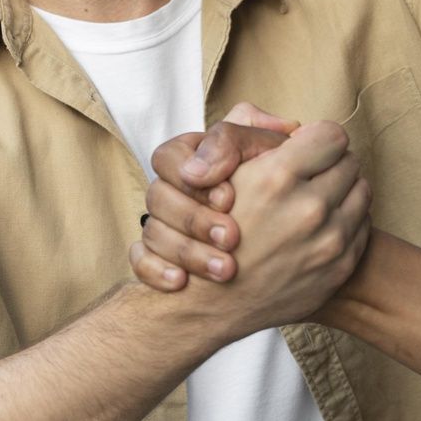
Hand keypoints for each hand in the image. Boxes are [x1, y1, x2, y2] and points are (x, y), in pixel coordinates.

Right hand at [129, 121, 369, 340]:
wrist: (212, 300)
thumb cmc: (212, 227)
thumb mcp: (223, 170)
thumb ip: (256, 134)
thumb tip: (299, 127)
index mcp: (278, 176)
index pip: (333, 135)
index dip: (317, 140)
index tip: (305, 151)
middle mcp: (309, 209)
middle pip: (350, 163)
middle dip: (330, 165)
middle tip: (309, 176)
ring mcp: (328, 242)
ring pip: (362, 192)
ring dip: (342, 191)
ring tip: (315, 199)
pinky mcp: (340, 268)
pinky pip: (363, 227)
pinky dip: (346, 221)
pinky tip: (320, 226)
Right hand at [133, 104, 299, 286]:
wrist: (281, 241)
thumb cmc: (275, 185)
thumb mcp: (268, 154)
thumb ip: (251, 138)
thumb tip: (238, 148)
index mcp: (194, 157)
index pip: (169, 155)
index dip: (193, 174)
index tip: (229, 198)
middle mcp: (174, 188)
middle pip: (157, 195)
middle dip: (195, 219)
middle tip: (232, 237)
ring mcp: (163, 223)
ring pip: (151, 231)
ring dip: (187, 251)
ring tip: (226, 270)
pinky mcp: (156, 255)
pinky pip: (139, 260)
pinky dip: (155, 270)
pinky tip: (180, 282)